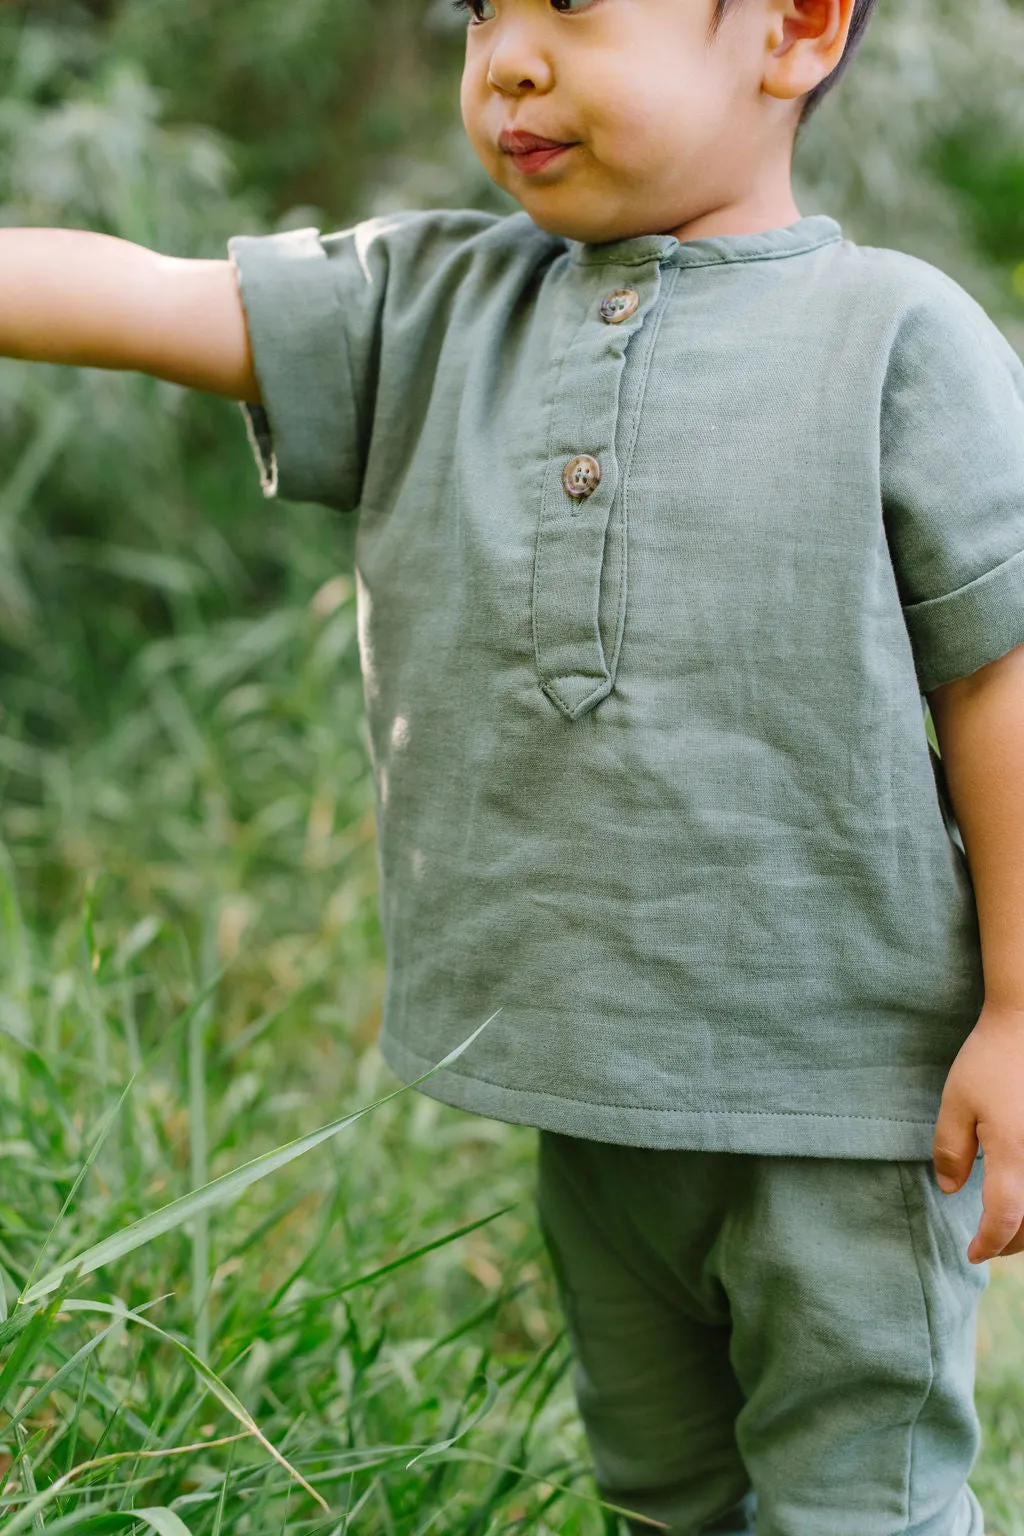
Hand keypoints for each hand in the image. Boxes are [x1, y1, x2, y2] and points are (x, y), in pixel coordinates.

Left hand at [933, 1003, 1023, 1262]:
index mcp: (1015, 1154)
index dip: (988, 1242)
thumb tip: (950, 1190)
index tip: (972, 1253)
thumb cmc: (991, 1059)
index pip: (1005, 1219)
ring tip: (1008, 1230)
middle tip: (988, 1246)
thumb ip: (949, 1150)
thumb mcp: (956, 1101)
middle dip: (1013, 1243)